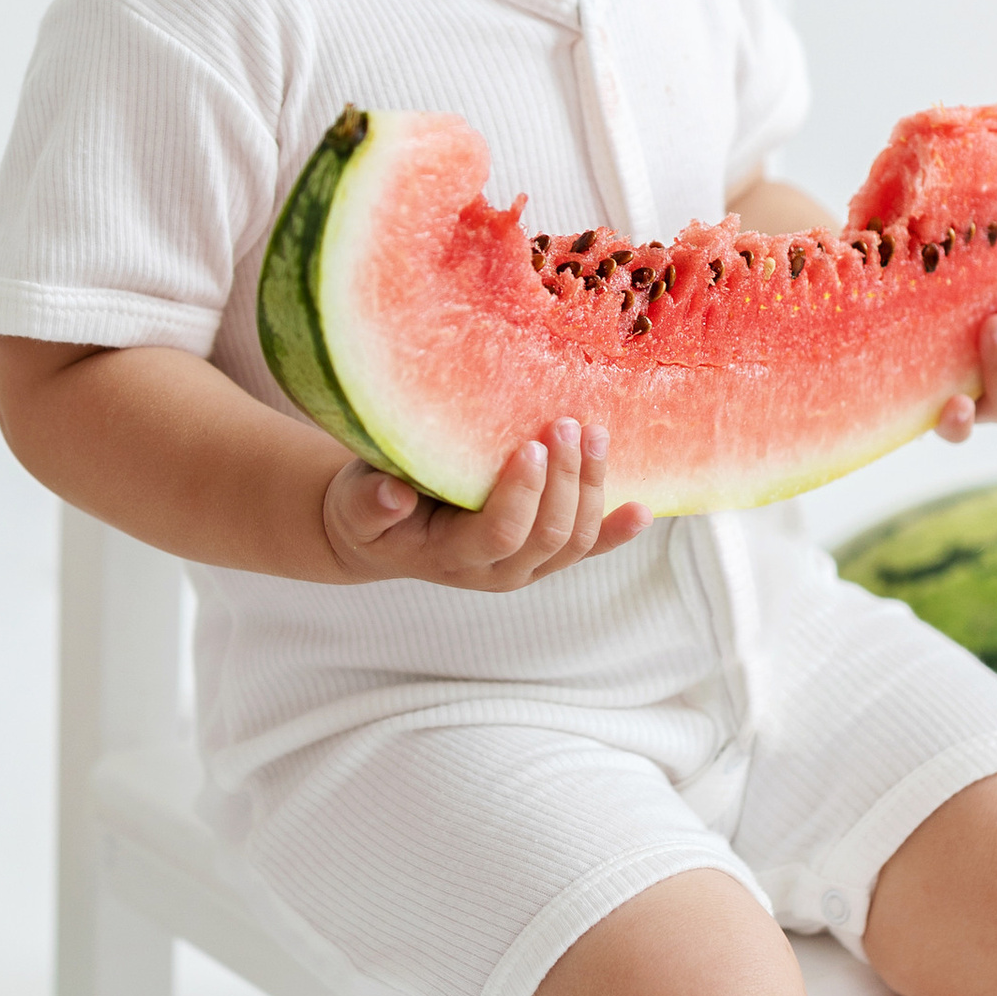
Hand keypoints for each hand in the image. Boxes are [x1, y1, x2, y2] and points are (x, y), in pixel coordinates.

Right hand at [323, 417, 650, 590]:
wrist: (379, 533)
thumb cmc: (365, 508)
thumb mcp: (353, 505)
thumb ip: (368, 505)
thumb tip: (392, 497)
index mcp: (451, 558)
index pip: (499, 533)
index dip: (523, 494)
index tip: (533, 446)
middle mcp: (496, 571)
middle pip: (548, 535)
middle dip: (566, 480)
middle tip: (566, 423)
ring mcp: (526, 566)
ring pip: (575, 540)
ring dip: (593, 489)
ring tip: (596, 433)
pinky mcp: (544, 553)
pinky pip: (588, 548)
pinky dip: (618, 531)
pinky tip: (643, 510)